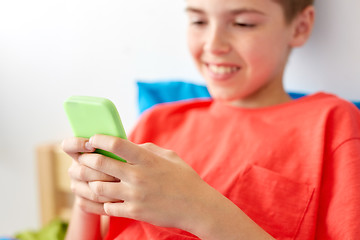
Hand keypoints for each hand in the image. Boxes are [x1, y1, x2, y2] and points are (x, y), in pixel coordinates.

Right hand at [62, 137, 119, 214]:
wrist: (117, 184)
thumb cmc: (119, 161)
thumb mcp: (116, 151)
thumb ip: (115, 146)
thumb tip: (122, 141)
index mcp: (79, 152)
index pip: (68, 145)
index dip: (77, 144)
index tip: (92, 145)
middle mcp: (74, 169)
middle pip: (82, 171)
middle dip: (102, 172)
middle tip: (119, 171)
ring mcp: (76, 187)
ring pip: (91, 189)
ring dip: (109, 187)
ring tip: (125, 185)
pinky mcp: (82, 202)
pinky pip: (93, 204)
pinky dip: (107, 202)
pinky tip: (121, 199)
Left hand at [77, 134, 212, 230]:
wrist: (196, 206)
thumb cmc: (184, 178)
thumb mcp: (169, 156)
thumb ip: (147, 149)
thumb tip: (128, 145)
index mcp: (147, 159)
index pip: (115, 144)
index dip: (99, 139)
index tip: (92, 139)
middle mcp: (138, 176)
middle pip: (100, 164)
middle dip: (86, 159)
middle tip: (84, 158)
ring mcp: (135, 196)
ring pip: (98, 188)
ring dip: (92, 182)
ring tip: (92, 179)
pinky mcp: (134, 212)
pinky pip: (108, 207)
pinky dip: (105, 202)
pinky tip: (108, 198)